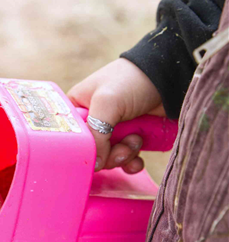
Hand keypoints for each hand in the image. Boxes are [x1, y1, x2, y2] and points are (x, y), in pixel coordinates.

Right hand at [68, 58, 164, 172]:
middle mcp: (93, 121)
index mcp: (78, 109)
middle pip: (91, 152)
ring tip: (136, 140)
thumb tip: (94, 165)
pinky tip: (138, 160)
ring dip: (124, 156)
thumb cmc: (131, 81)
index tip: (96, 152)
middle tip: (123, 146)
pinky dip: (131, 163)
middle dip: (108, 154)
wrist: (169, 76)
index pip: (71, 138)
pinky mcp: (132, 138)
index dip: (82, 149)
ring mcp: (113, 131)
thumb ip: (96, 134)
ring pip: (109, 157)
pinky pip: (126, 160)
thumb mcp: (106, 102)